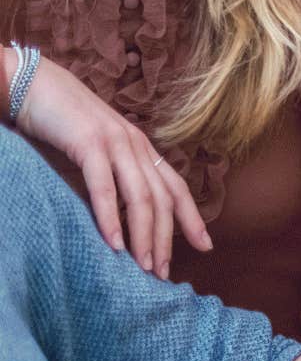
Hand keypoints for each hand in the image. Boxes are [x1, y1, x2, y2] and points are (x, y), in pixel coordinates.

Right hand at [11, 55, 210, 276]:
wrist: (36, 86)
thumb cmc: (62, 126)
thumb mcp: (95, 156)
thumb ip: (112, 180)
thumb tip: (120, 220)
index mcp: (140, 149)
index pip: (175, 188)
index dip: (192, 218)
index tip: (205, 247)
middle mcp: (136, 146)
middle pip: (163, 199)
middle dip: (166, 239)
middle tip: (163, 274)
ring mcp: (116, 143)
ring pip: (141, 196)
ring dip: (144, 236)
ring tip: (145, 267)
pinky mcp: (89, 143)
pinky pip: (105, 186)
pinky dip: (112, 216)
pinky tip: (114, 243)